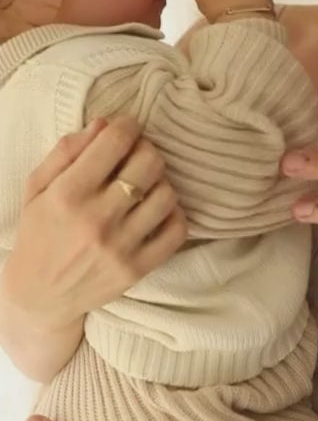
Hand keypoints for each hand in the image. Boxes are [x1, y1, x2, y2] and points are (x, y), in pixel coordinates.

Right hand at [1, 117, 186, 331]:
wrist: (39, 297)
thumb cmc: (38, 234)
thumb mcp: (37, 188)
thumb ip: (66, 151)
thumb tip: (105, 123)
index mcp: (67, 194)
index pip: (116, 141)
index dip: (128, 126)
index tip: (127, 129)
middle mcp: (96, 219)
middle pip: (150, 163)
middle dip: (146, 150)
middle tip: (137, 156)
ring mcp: (120, 247)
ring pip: (167, 194)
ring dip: (160, 183)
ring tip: (145, 187)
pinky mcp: (137, 269)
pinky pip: (177, 230)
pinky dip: (173, 214)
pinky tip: (156, 212)